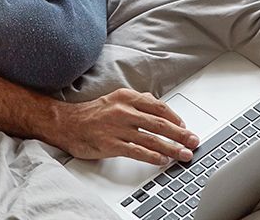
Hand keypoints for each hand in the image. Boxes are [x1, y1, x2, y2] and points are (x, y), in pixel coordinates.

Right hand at [52, 88, 200, 164]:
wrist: (66, 124)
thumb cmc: (92, 113)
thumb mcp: (116, 100)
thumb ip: (137, 103)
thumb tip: (159, 109)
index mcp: (127, 97)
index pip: (159, 106)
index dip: (175, 118)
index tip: (186, 127)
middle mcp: (124, 110)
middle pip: (160, 123)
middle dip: (181, 134)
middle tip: (193, 141)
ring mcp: (117, 128)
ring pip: (152, 138)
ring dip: (171, 148)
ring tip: (183, 154)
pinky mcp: (111, 144)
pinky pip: (137, 151)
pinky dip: (152, 156)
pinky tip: (162, 161)